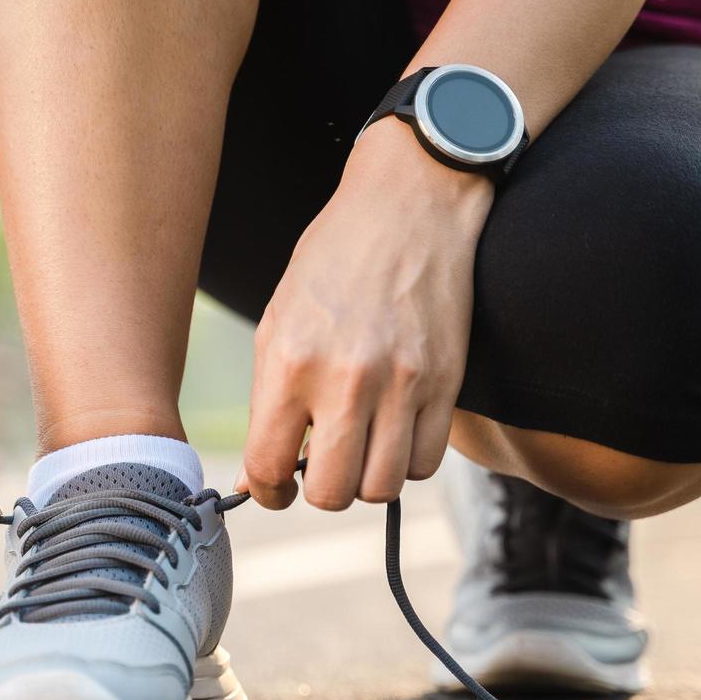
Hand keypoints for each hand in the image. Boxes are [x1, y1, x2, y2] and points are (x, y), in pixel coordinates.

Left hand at [239, 120, 493, 509]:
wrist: (409, 207)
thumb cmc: (334, 262)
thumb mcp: (279, 322)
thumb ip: (266, 403)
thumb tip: (253, 480)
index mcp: (291, 361)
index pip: (269, 466)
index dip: (267, 490)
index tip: (274, 485)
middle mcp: (347, 378)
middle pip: (331, 493)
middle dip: (318, 491)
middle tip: (318, 466)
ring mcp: (404, 384)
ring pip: (383, 487)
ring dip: (365, 480)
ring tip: (358, 447)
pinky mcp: (447, 383)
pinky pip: (426, 464)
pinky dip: (407, 461)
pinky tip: (394, 429)